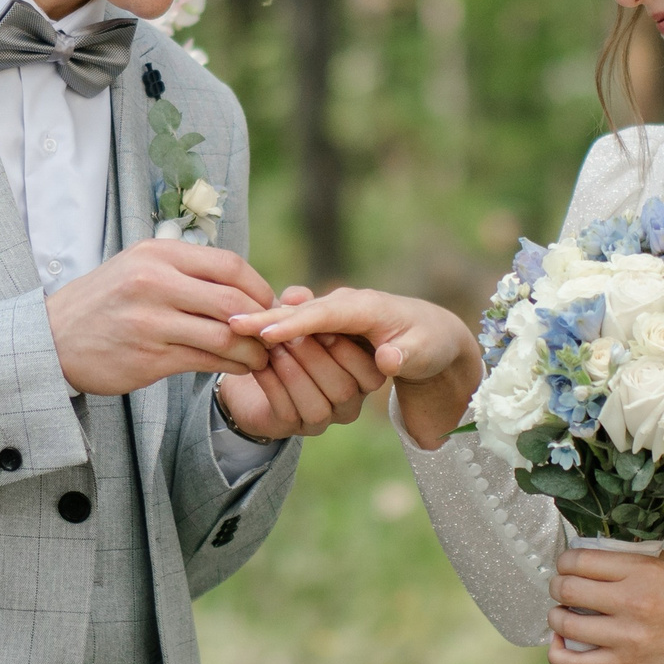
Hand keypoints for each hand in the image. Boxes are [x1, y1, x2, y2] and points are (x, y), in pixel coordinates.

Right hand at [47, 239, 278, 397]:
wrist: (52, 339)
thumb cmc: (105, 303)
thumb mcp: (139, 268)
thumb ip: (186, 272)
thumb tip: (243, 287)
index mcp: (157, 255)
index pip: (228, 265)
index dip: (258, 287)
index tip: (268, 303)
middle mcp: (154, 283)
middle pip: (232, 300)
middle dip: (263, 321)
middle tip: (272, 334)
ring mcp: (151, 321)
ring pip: (224, 335)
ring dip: (252, 350)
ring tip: (260, 357)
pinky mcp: (149, 357)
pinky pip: (206, 361)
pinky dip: (231, 366)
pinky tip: (239, 368)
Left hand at [215, 287, 388, 439]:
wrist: (255, 369)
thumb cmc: (290, 337)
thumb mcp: (300, 315)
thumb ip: (304, 303)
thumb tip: (296, 295)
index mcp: (363, 375)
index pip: (367, 368)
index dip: (343, 347)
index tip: (320, 324)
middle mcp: (349, 404)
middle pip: (343, 388)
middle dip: (315, 358)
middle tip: (290, 334)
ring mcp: (323, 421)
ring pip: (317, 405)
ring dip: (293, 372)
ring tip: (272, 346)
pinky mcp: (292, 429)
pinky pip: (287, 412)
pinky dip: (272, 385)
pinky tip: (259, 364)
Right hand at [231, 287, 483, 452]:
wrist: (432, 332)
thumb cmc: (430, 343)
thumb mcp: (426, 353)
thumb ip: (408, 356)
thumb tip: (388, 359)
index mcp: (370, 307)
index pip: (327, 314)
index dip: (296, 323)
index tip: (264, 332)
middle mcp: (347, 304)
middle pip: (302, 311)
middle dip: (268, 318)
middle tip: (231, 327)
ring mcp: (336, 311)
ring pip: (296, 316)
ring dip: (269, 323)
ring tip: (235, 330)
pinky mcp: (329, 322)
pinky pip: (298, 325)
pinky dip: (274, 328)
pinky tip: (248, 335)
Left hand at [546, 546, 663, 663]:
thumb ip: (638, 559)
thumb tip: (602, 556)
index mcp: (644, 571)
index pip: (581, 560)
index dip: (566, 562)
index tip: (568, 566)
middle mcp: (632, 601)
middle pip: (567, 589)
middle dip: (557, 587)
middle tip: (563, 590)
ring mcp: (628, 637)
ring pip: (566, 624)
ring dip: (557, 618)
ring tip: (563, 616)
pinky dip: (560, 656)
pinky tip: (561, 646)